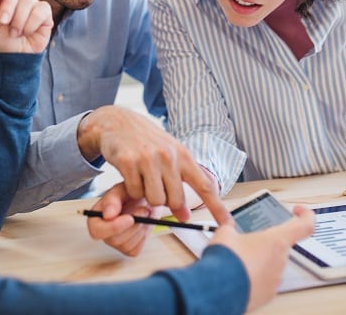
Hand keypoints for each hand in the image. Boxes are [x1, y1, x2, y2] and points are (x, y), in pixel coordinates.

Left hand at [0, 0, 52, 53]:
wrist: (16, 56)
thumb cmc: (4, 39)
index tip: (0, 16)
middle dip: (9, 8)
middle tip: (5, 23)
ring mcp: (35, 4)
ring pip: (29, 0)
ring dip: (20, 19)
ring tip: (15, 33)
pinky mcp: (46, 14)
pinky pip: (41, 11)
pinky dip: (32, 23)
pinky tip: (27, 32)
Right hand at [77, 106, 232, 226]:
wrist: (117, 121)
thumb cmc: (146, 140)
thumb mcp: (168, 157)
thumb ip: (180, 183)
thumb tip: (185, 215)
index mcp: (183, 154)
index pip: (205, 186)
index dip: (218, 207)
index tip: (229, 225)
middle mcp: (168, 156)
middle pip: (175, 200)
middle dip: (167, 202)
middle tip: (156, 188)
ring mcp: (147, 158)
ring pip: (155, 200)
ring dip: (147, 197)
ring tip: (143, 180)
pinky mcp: (128, 162)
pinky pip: (134, 192)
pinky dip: (131, 190)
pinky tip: (130, 175)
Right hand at [85, 182, 156, 256]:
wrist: (145, 199)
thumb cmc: (131, 193)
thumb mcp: (121, 190)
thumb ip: (112, 200)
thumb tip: (107, 215)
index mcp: (96, 217)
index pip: (96, 231)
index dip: (112, 228)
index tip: (130, 218)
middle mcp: (104, 232)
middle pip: (114, 240)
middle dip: (132, 226)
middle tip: (144, 210)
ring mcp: (116, 242)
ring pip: (126, 245)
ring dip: (140, 228)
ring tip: (145, 213)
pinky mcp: (129, 249)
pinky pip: (136, 248)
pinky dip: (144, 235)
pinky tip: (144, 223)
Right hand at [210, 206, 314, 311]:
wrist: (218, 289)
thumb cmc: (227, 261)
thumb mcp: (225, 233)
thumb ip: (231, 227)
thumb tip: (228, 226)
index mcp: (276, 241)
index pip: (304, 225)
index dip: (306, 215)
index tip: (299, 211)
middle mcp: (280, 260)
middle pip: (280, 246)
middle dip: (265, 242)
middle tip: (248, 239)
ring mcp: (275, 279)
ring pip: (270, 264)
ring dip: (258, 260)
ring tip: (237, 258)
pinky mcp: (267, 294)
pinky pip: (263, 281)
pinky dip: (253, 276)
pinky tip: (237, 273)